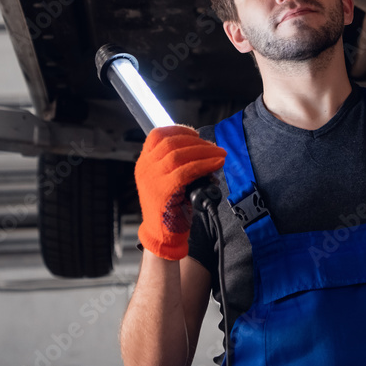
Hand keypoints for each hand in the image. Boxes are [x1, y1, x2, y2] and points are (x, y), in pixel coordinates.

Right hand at [134, 125, 226, 260]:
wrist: (162, 235)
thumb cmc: (171, 207)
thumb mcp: (170, 180)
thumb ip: (182, 164)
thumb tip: (207, 150)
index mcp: (144, 163)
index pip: (157, 135)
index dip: (179, 130)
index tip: (196, 134)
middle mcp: (145, 169)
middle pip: (171, 143)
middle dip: (197, 142)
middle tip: (214, 147)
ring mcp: (152, 179)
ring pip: (179, 154)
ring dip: (204, 151)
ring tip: (220, 154)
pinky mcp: (163, 191)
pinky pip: (186, 171)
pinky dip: (204, 164)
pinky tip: (217, 164)